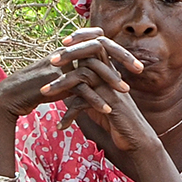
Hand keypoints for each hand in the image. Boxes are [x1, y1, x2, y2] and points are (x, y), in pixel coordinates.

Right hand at [0, 27, 143, 126]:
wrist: (14, 95)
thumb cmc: (41, 87)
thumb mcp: (66, 77)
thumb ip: (83, 72)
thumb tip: (104, 71)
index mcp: (72, 51)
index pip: (100, 41)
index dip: (118, 50)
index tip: (135, 63)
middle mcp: (67, 53)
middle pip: (100, 46)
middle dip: (122, 57)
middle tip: (140, 69)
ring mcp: (61, 65)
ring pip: (91, 67)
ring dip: (111, 80)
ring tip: (126, 91)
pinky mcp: (55, 81)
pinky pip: (79, 88)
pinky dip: (94, 99)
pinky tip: (107, 109)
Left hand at [41, 31, 165, 155]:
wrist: (137, 140)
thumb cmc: (117, 122)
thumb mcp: (98, 101)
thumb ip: (86, 90)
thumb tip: (67, 83)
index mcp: (110, 73)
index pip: (95, 46)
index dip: (80, 41)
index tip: (61, 46)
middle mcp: (112, 78)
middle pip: (89, 55)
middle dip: (67, 56)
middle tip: (50, 62)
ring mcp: (112, 90)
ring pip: (83, 75)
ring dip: (60, 84)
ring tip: (44, 92)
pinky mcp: (111, 105)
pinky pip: (85, 102)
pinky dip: (70, 113)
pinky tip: (61, 125)